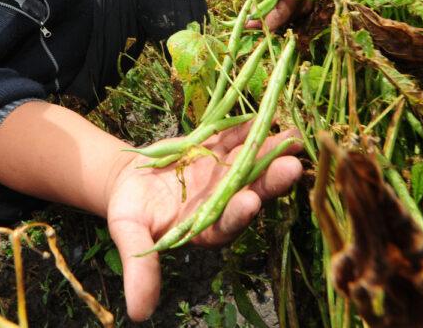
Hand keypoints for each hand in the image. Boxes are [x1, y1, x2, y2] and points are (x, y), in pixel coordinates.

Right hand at [105, 125, 302, 320]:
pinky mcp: (218, 149)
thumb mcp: (129, 235)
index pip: (227, 224)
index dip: (239, 214)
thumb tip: (138, 313)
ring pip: (251, 162)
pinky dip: (249, 125)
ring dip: (271, 150)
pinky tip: (267, 113)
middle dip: (271, 180)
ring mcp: (223, 173)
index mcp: (204, 227)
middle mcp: (221, 201)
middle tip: (291, 166)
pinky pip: (236, 136)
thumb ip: (140, 268)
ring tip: (293, 137)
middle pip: (250, 191)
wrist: (129, 179)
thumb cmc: (129, 210)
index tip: (250, 202)